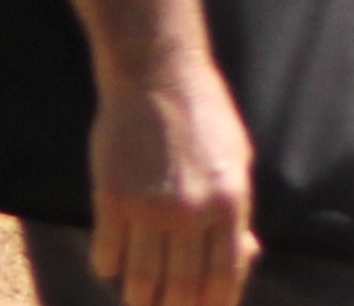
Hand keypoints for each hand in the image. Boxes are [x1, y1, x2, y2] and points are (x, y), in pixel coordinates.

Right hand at [84, 50, 257, 305]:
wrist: (155, 72)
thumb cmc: (202, 113)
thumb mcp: (237, 158)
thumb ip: (238, 209)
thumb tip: (245, 254)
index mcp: (229, 202)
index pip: (224, 275)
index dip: (215, 304)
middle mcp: (191, 210)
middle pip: (184, 284)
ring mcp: (149, 206)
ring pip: (144, 276)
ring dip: (141, 300)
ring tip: (139, 305)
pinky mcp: (113, 195)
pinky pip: (109, 249)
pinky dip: (108, 265)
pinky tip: (110, 268)